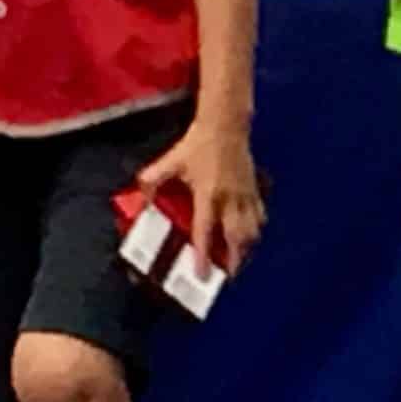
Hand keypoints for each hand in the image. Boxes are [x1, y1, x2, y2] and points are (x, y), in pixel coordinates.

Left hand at [138, 119, 264, 273]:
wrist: (226, 125)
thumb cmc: (198, 143)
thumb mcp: (172, 160)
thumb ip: (154, 178)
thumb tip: (141, 193)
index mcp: (208, 194)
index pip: (205, 231)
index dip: (204, 255)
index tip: (203, 274)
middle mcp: (230, 198)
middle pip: (237, 237)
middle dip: (235, 260)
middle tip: (230, 276)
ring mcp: (245, 194)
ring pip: (253, 229)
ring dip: (247, 247)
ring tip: (241, 259)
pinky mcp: (254, 187)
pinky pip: (259, 214)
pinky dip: (256, 228)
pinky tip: (252, 234)